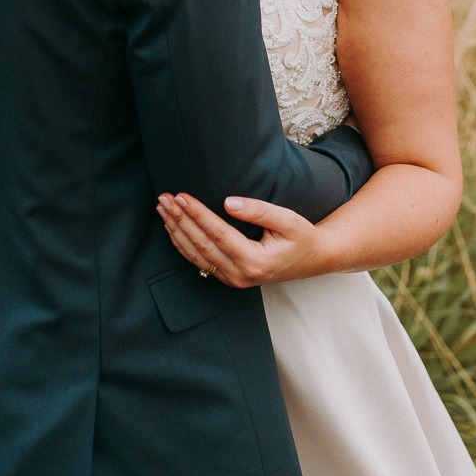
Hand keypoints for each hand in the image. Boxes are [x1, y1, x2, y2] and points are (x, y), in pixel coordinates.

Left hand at [156, 192, 327, 287]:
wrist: (313, 259)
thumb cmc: (302, 237)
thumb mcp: (288, 220)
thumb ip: (259, 211)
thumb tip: (229, 202)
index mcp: (255, 261)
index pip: (218, 234)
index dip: (197, 214)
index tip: (181, 196)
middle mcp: (240, 275)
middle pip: (201, 245)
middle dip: (180, 220)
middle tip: (164, 198)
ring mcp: (233, 280)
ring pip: (196, 255)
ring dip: (176, 230)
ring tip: (162, 209)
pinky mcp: (229, 278)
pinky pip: (199, 262)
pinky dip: (183, 244)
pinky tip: (172, 228)